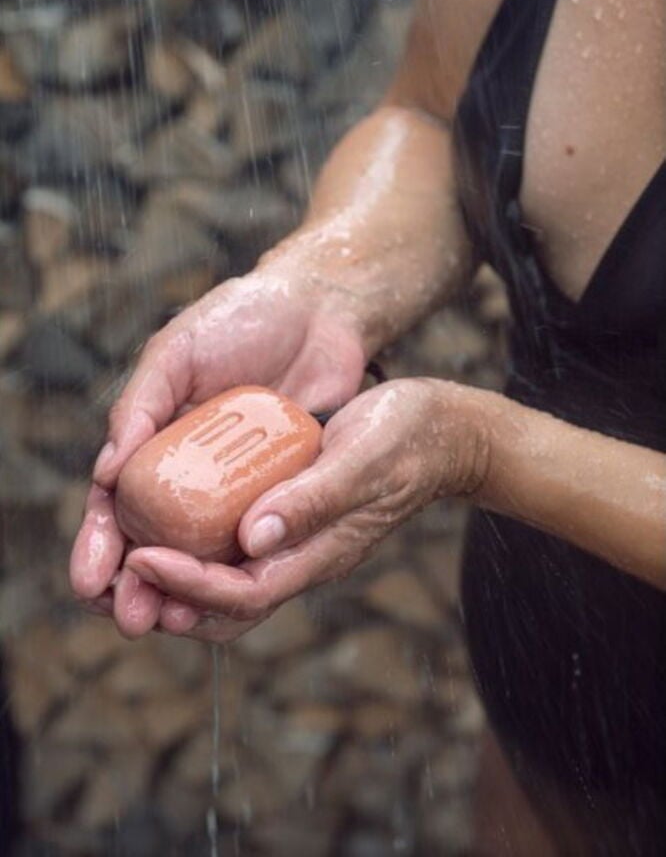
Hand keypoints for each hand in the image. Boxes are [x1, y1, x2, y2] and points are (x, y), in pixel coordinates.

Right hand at [69, 267, 366, 636]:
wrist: (320, 308)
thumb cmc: (241, 318)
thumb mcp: (178, 352)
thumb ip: (142, 404)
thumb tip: (105, 473)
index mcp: (155, 439)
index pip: (115, 503)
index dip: (99, 544)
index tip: (89, 582)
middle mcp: (192, 470)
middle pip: (154, 540)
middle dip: (135, 584)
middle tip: (131, 617)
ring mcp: (239, 483)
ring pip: (204, 551)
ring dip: (184, 590)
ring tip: (172, 622)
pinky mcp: (284, 487)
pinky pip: (260, 535)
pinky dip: (242, 569)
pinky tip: (232, 597)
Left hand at [122, 379, 489, 643]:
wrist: (443, 431)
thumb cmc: (408, 438)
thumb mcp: (362, 459)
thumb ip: (314, 499)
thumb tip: (252, 537)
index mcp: (320, 552)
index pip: (243, 593)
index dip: (187, 584)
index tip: (139, 558)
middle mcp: (303, 555)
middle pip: (227, 607)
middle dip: (169, 601)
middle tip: (115, 581)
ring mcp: (298, 538)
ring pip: (227, 580)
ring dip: (176, 580)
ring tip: (126, 561)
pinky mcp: (292, 514)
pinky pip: (237, 544)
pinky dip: (198, 543)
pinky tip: (170, 518)